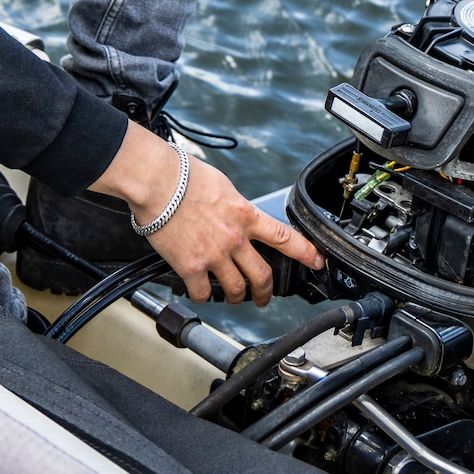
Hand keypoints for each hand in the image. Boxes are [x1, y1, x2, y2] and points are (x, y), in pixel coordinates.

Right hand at [91, 123, 321, 303]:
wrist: (156, 181)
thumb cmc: (183, 175)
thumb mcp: (222, 185)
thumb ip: (235, 206)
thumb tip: (238, 214)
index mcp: (245, 215)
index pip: (285, 237)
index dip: (306, 253)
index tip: (317, 262)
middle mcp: (234, 238)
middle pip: (262, 276)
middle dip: (266, 293)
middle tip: (264, 298)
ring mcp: (214, 255)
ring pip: (236, 290)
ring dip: (236, 297)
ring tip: (231, 297)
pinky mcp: (191, 266)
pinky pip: (202, 293)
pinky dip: (202, 296)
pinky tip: (199, 291)